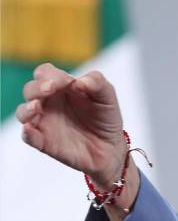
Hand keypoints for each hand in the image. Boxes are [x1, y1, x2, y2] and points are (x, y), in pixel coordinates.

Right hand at [16, 63, 126, 185]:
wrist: (110, 147)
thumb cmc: (105, 117)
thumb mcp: (108, 97)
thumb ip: (98, 83)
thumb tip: (80, 81)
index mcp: (62, 87)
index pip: (46, 73)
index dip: (52, 74)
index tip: (66, 81)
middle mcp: (48, 102)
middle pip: (30, 89)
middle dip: (37, 87)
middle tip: (50, 88)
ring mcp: (44, 122)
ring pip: (23, 112)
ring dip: (27, 109)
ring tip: (36, 107)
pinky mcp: (44, 141)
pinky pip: (29, 137)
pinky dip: (27, 133)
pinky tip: (30, 129)